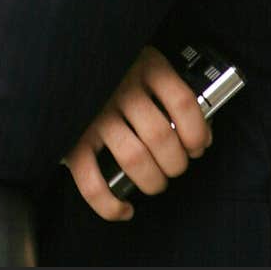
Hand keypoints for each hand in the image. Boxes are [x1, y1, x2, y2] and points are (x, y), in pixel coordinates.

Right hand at [62, 45, 211, 220]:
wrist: (67, 60)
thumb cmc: (117, 71)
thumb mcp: (148, 63)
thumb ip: (171, 91)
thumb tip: (203, 135)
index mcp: (144, 66)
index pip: (183, 103)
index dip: (197, 132)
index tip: (197, 146)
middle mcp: (120, 88)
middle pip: (161, 137)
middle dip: (176, 164)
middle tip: (174, 166)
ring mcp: (94, 114)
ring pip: (134, 158)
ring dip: (152, 181)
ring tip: (155, 181)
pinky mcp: (72, 138)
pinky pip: (91, 181)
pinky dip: (110, 205)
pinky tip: (124, 209)